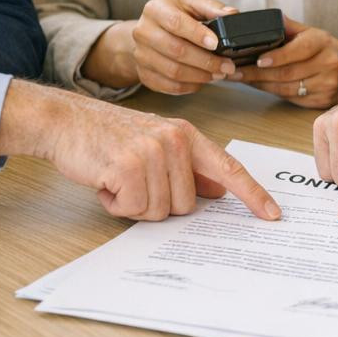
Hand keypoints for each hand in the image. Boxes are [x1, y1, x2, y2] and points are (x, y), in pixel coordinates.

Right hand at [17, 84, 280, 221]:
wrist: (66, 121)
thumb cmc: (109, 137)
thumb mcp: (156, 144)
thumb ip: (188, 166)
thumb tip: (217, 191)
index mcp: (187, 135)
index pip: (228, 168)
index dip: (252, 194)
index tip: (272, 215)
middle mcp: (175, 140)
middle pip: (186, 205)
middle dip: (158, 203)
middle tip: (134, 180)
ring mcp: (152, 152)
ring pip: (159, 211)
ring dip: (135, 204)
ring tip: (118, 178)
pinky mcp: (127, 166)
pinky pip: (133, 208)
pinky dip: (116, 203)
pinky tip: (106, 181)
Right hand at [129, 0, 238, 94]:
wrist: (148, 33)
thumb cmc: (173, 16)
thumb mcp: (190, 5)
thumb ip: (211, 8)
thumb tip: (232, 14)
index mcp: (155, 9)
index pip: (176, 23)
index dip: (197, 34)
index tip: (216, 43)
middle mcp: (143, 32)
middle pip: (176, 50)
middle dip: (206, 61)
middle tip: (227, 66)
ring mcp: (141, 56)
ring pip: (173, 71)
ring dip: (201, 76)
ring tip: (219, 74)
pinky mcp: (144, 75)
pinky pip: (169, 86)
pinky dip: (190, 86)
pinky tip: (203, 80)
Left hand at [236, 18, 337, 107]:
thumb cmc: (326, 47)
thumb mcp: (311, 32)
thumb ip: (287, 27)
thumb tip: (262, 19)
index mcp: (322, 43)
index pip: (298, 51)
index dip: (277, 57)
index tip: (257, 60)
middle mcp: (328, 64)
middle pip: (288, 73)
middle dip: (257, 74)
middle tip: (235, 71)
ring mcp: (327, 85)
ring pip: (288, 88)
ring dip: (261, 85)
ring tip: (241, 79)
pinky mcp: (323, 101)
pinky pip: (293, 98)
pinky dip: (273, 93)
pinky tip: (260, 87)